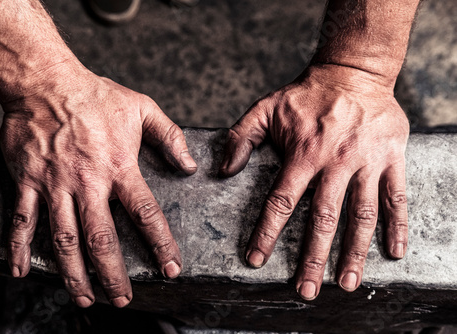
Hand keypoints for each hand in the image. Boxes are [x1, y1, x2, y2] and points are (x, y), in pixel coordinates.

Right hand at [1, 61, 196, 306]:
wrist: (46, 81)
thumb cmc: (96, 95)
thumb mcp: (143, 108)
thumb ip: (170, 137)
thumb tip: (189, 166)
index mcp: (120, 167)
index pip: (146, 214)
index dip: (161, 244)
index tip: (170, 269)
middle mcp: (88, 183)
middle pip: (102, 239)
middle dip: (113, 274)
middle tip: (121, 299)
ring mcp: (56, 184)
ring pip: (65, 239)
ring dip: (74, 273)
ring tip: (84, 299)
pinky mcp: (28, 182)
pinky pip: (23, 220)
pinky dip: (20, 248)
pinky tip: (22, 271)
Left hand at [219, 64, 408, 299]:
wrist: (352, 72)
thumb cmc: (306, 93)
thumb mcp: (265, 108)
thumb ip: (241, 137)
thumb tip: (223, 169)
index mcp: (302, 154)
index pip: (281, 202)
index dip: (267, 233)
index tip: (256, 259)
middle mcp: (334, 163)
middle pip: (322, 219)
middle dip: (313, 258)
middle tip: (306, 290)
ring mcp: (365, 163)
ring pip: (361, 215)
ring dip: (354, 252)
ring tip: (348, 283)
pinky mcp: (390, 159)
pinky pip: (395, 198)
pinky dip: (397, 226)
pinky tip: (394, 252)